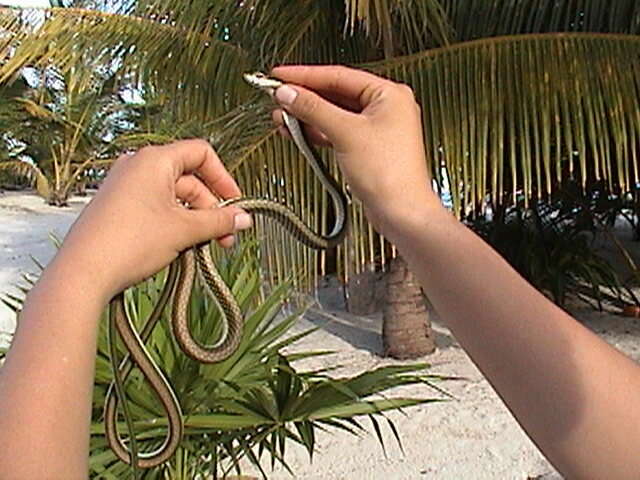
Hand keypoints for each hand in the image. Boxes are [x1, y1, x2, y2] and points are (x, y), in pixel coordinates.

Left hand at [55, 139, 251, 300]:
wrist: (83, 272)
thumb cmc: (131, 242)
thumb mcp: (184, 230)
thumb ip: (219, 221)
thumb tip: (245, 218)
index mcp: (154, 160)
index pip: (201, 153)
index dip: (223, 178)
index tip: (235, 205)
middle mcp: (137, 167)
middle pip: (189, 179)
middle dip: (211, 209)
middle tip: (225, 239)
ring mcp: (125, 187)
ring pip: (174, 197)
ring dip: (195, 220)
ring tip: (204, 248)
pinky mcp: (118, 208)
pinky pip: (156, 208)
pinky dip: (174, 224)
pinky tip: (181, 248)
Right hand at [269, 65, 444, 239]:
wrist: (400, 212)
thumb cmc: (391, 174)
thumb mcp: (345, 132)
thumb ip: (313, 109)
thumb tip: (290, 93)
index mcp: (389, 94)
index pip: (338, 75)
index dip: (305, 75)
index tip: (280, 75)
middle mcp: (385, 108)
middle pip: (335, 94)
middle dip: (304, 98)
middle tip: (278, 96)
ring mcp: (376, 130)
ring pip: (334, 115)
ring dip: (307, 116)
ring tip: (282, 116)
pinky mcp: (367, 149)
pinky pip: (337, 132)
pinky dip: (317, 132)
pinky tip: (298, 132)